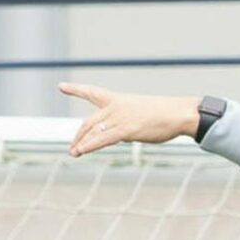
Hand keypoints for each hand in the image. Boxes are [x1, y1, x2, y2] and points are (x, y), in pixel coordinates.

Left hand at [60, 82, 201, 156]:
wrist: (178, 113)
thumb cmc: (165, 114)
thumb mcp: (141, 112)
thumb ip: (126, 122)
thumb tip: (120, 135)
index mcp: (117, 99)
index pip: (92, 93)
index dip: (76, 89)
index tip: (61, 86)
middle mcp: (114, 108)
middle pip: (88, 122)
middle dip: (78, 135)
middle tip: (73, 146)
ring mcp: (119, 118)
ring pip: (93, 132)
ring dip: (81, 144)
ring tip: (73, 153)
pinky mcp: (125, 129)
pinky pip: (102, 139)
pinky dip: (89, 146)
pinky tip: (80, 151)